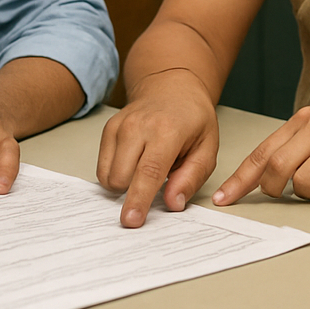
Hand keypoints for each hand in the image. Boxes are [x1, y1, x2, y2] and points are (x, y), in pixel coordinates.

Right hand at [97, 68, 219, 227]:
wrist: (172, 88)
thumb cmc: (193, 120)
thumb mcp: (207, 148)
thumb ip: (191, 178)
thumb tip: (173, 203)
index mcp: (166, 131)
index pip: (148, 172)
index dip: (139, 199)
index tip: (131, 220)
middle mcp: (138, 126)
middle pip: (122, 177)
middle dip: (135, 192)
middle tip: (157, 180)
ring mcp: (119, 126)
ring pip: (109, 175)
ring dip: (125, 184)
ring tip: (146, 169)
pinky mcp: (108, 129)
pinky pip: (102, 168)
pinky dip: (116, 174)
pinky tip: (134, 163)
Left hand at [212, 88, 309, 206]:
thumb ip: (301, 143)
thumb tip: (271, 176)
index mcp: (305, 118)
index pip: (262, 152)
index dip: (240, 179)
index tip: (224, 199)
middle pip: (276, 169)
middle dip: (273, 192)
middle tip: (284, 196)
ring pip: (304, 183)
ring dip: (309, 195)